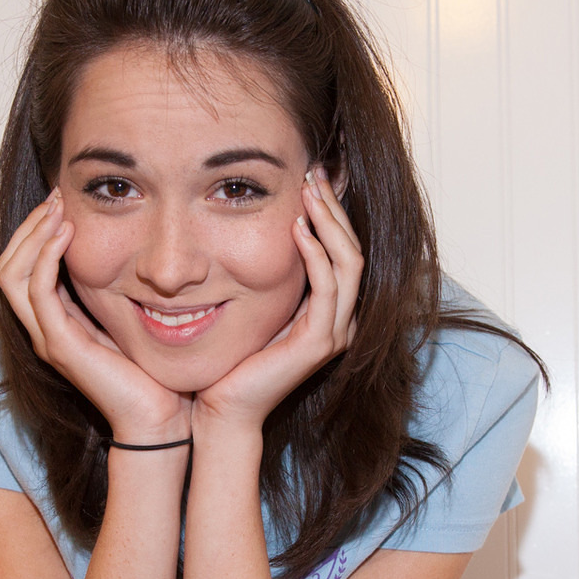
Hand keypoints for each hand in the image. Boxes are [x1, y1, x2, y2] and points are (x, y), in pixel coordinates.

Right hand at [0, 189, 191, 441]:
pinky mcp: (60, 346)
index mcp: (56, 322)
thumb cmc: (152, 371)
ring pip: (12, 275)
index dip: (36, 231)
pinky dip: (47, 258)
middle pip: (8, 266)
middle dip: (29, 226)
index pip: (23, 268)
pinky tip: (67, 236)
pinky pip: (38, 292)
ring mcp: (48, 338)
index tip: (62, 201)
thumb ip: (117, 289)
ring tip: (57, 209)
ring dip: (33, 236)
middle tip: (56, 196)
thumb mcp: (129, 317)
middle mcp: (44, 330)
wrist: (160, 416)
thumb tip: (130, 251)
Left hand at [193, 166, 361, 433]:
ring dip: (330, 222)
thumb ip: (272, 275)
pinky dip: (316, 254)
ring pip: (349, 263)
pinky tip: (297, 228)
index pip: (345, 249)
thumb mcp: (257, 304)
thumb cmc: (233, 358)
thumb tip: (266, 229)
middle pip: (354, 249)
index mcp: (330, 310)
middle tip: (315, 171)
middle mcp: (341, 320)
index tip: (312, 176)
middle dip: (335, 207)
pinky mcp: (319, 343)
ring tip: (309, 190)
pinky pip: (327, 288)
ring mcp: (335, 333)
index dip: (333, 211)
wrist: (223, 407)